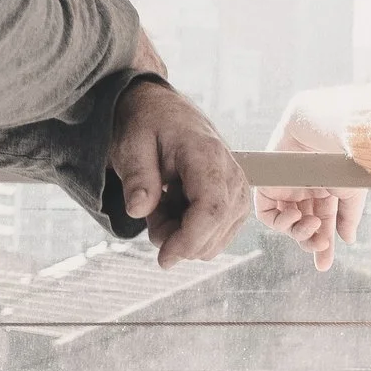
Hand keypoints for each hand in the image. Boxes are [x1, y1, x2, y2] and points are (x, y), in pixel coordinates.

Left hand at [110, 76, 249, 269]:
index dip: (188, 240)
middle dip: (176, 239)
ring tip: (162, 203)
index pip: (211, 209)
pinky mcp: (236, 203)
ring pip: (215, 242)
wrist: (164, 112)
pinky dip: (190, 232)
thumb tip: (138, 210)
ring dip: (181, 235)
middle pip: (214, 231)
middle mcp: (233, 174)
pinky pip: (215, 238)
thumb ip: (137, 178)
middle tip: (150, 210)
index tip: (163, 258)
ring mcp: (239, 190)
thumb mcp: (131, 145)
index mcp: (207, 154)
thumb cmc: (147, 126)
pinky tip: (174, 207)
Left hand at [256, 87, 369, 272]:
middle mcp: (306, 191)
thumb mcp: (351, 194)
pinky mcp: (269, 184)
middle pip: (304, 227)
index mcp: (326, 191)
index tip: (323, 265)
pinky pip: (266, 213)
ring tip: (311, 224)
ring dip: (298, 232)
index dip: (322, 246)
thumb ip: (348, 217)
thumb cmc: (341, 158)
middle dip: (311, 241)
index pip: (323, 225)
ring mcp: (286, 188)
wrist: (322, 131)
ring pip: (286, 223)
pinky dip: (278, 222)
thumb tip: (347, 240)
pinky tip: (293, 216)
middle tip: (321, 243)